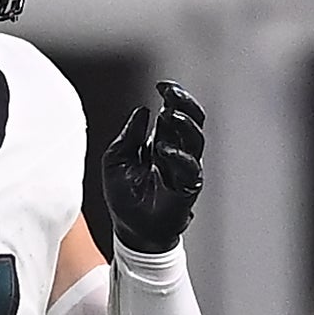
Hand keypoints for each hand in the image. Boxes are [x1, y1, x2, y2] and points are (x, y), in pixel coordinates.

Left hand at [101, 81, 206, 254]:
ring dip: (185, 125)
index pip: (176, 113)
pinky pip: (191, 169)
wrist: (130, 230)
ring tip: (169, 115)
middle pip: (193, 121)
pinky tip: (164, 150)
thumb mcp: (116, 159)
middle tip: (170, 93)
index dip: (174, 96)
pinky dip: (179, 156)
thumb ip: (130, 135)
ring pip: (196, 140)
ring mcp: (185, 170)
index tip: (162, 85)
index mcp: (163, 142)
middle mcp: (178, 152)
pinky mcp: (187, 188)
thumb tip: (143, 111)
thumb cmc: (124, 196)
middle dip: (184, 103)